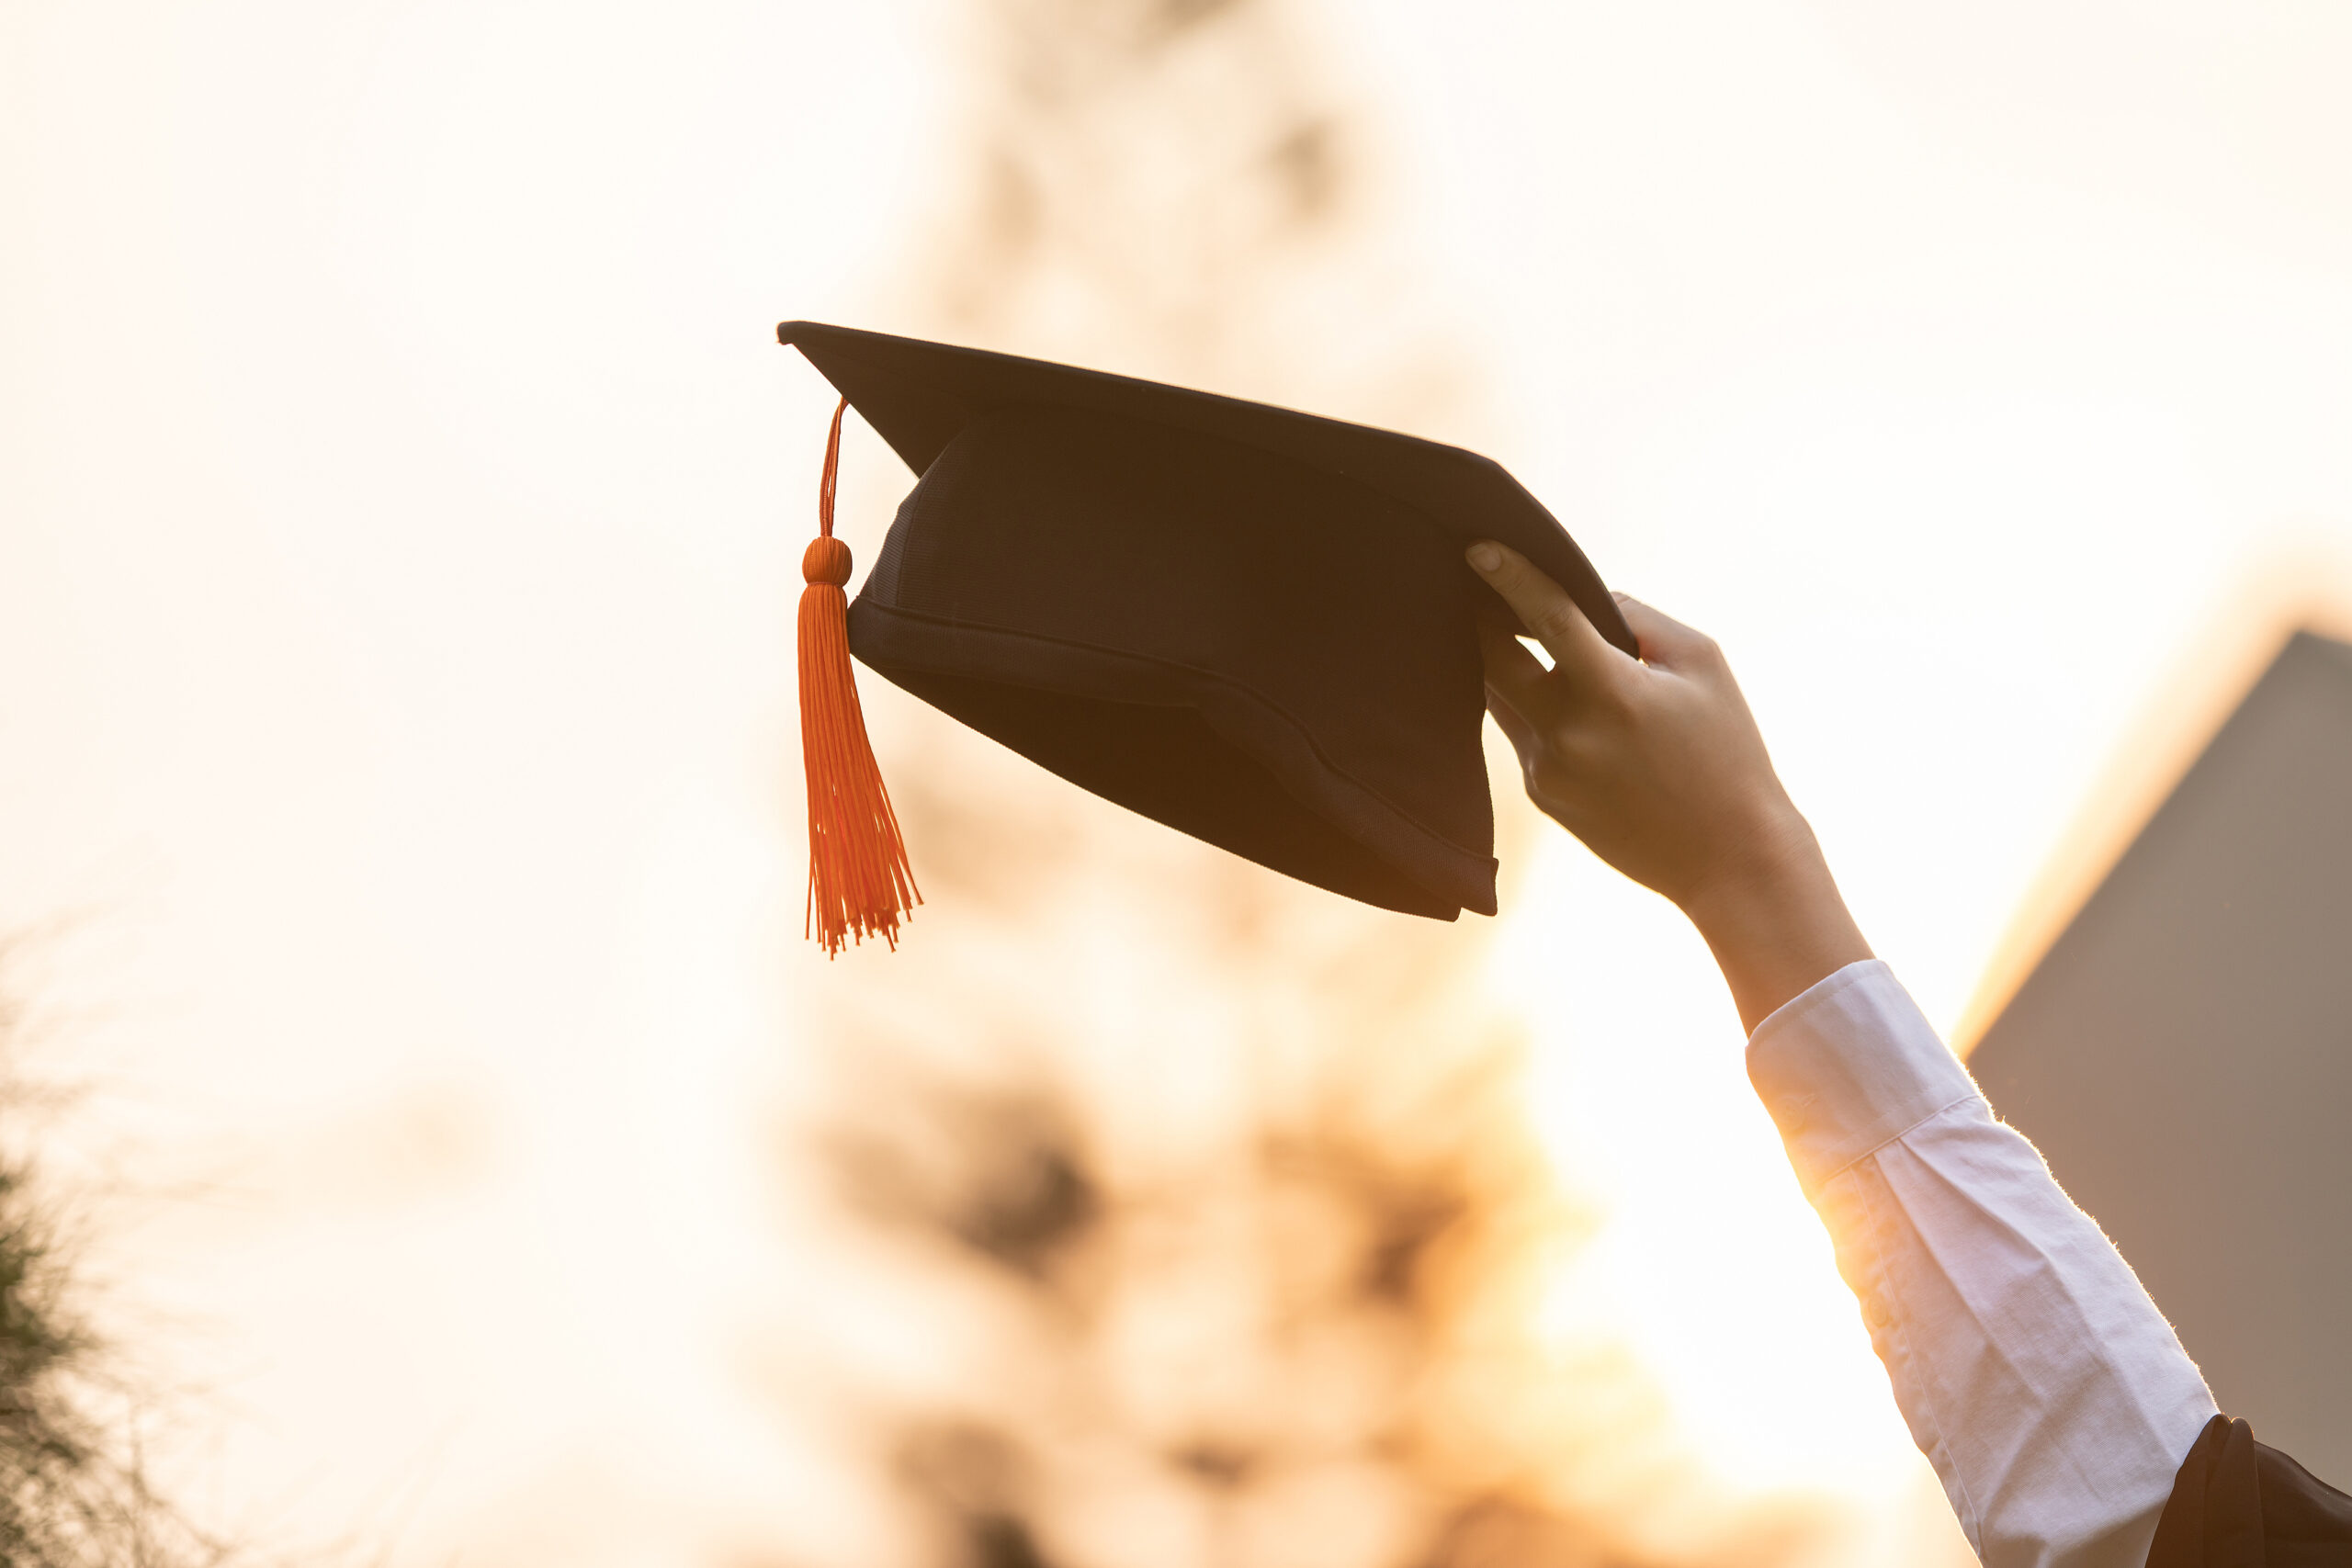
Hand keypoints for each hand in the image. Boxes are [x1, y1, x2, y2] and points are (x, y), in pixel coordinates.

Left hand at [1467, 541, 1870, 1032]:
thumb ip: (1639, 620)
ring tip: (1514, 631)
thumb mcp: (1704, 665)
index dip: (1510, 577)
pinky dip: (1531, 707)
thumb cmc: (1728, 749)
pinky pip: (1521, 733)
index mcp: (1612, 693)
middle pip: (1492, 659)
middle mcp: (1568, 733)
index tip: (1476, 547)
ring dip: (1505, 663)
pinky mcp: (1541, 794)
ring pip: (1501, 696)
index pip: (1546, 620)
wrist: (1729, 857)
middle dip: (1481, 619)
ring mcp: (1546, 769)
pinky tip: (1556, 697)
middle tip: (1478, 585)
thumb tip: (1585, 598)